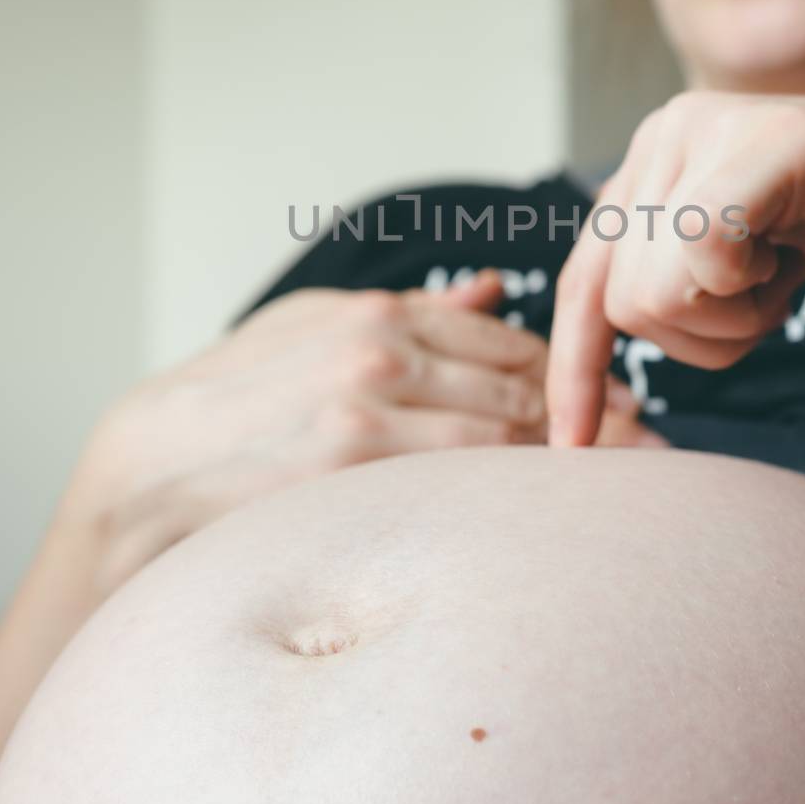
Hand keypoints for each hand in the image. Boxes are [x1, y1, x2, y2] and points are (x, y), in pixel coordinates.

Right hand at [60, 270, 639, 594]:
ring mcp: (370, 421)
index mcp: (379, 315)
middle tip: (658, 449)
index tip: (627, 401)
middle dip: (597, 421)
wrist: (145, 469)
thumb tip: (490, 289)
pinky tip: (553, 514)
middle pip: (522, 390)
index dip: (575, 373)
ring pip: (503, 439)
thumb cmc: (230, 396)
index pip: (509, 342)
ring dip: (570, 461)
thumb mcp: (310, 323)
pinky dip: (514, 497)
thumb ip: (408, 308)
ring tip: (628, 485)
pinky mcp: (354, 481)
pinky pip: (459, 487)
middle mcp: (382, 358)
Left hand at [546, 89, 804, 445]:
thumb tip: (585, 352)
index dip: (577, 364)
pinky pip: (705, 250)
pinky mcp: (775, 143)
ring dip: (737, 317)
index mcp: (651, 161)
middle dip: (704, 334)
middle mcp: (667, 134)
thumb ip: (669, 278)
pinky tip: (796, 256)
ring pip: (658, 292)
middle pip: (623, 303)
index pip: (583, 279)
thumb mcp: (740, 263)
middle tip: (769, 290)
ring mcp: (716, 130)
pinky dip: (750, 284)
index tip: (574, 439)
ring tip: (786, 269)